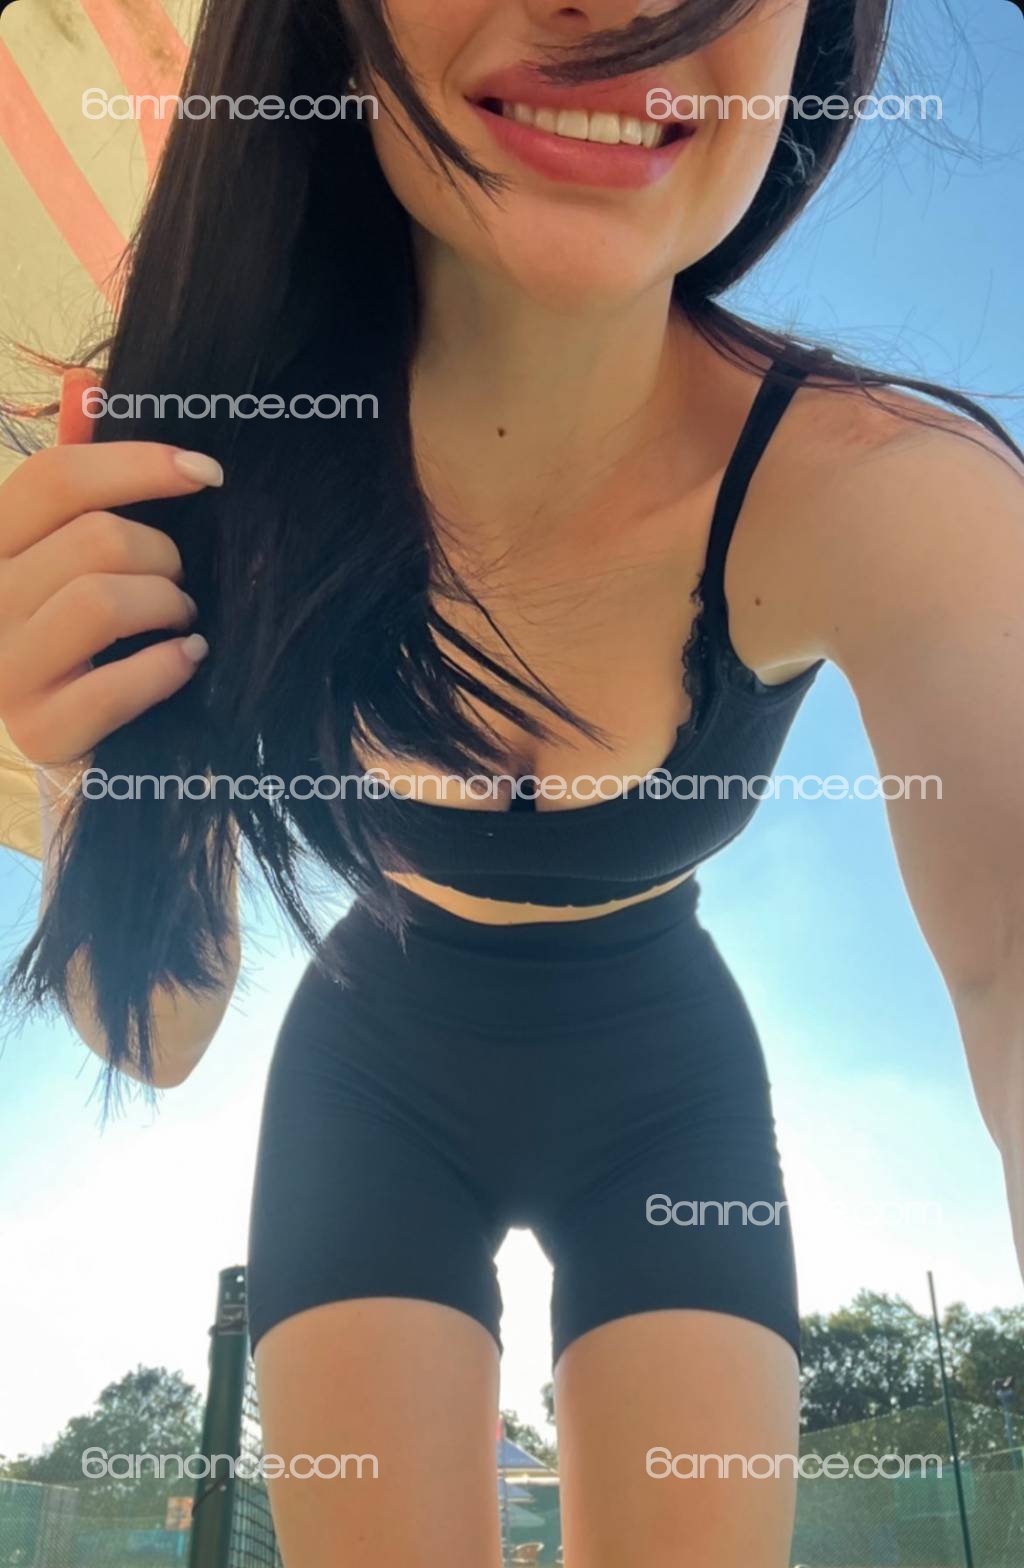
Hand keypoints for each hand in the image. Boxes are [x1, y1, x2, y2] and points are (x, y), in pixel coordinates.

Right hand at [0, 368, 221, 767]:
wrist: (78, 741)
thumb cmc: (83, 634)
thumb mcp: (71, 552)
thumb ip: (75, 481)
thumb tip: (87, 386)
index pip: (56, 476)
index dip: (140, 464)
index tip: (208, 474)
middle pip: (94, 538)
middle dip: (165, 555)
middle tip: (181, 581)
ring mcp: (3, 670)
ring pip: (104, 601)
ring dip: (167, 606)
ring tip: (181, 621)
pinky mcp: (38, 731)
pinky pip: (114, 685)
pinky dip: (167, 667)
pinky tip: (188, 659)